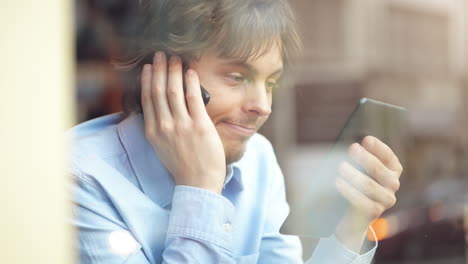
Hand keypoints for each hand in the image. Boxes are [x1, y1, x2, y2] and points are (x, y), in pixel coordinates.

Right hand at [141, 51, 225, 193]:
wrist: (198, 184)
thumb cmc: (183, 167)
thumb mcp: (163, 148)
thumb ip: (160, 128)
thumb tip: (162, 110)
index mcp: (153, 132)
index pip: (147, 99)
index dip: (147, 80)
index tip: (148, 67)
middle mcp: (164, 126)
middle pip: (157, 90)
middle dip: (158, 69)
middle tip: (161, 54)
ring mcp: (181, 125)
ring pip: (173, 90)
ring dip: (173, 71)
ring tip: (175, 58)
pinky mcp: (199, 125)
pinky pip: (193, 98)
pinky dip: (190, 82)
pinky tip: (190, 71)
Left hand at [334, 136, 402, 250]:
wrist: (355, 215)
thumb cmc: (357, 184)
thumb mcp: (361, 169)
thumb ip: (359, 159)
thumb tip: (350, 148)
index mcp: (393, 169)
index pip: (388, 156)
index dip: (378, 148)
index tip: (366, 139)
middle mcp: (393, 183)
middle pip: (378, 169)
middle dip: (364, 158)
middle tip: (352, 148)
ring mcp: (386, 199)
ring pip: (369, 185)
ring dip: (354, 174)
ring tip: (340, 166)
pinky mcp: (375, 211)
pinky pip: (362, 201)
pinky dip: (349, 190)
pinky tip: (338, 182)